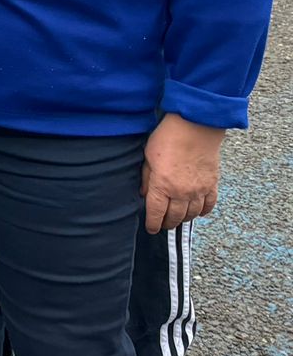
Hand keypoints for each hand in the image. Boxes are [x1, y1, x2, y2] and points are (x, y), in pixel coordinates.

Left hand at [141, 112, 226, 232]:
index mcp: (163, 186)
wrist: (195, 127)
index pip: (156, 213)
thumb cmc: (167, 138)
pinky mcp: (212, 184)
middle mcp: (182, 192)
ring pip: (192, 214)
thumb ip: (147, 178)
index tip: (151, 228)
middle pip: (175, 216)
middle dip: (167, 223)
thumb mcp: (148, 157)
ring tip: (177, 219)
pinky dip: (203, 211)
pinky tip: (198, 213)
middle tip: (163, 225)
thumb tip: (144, 194)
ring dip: (184, 219)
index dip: (153, 223)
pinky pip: (209, 205)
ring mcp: (199, 190)